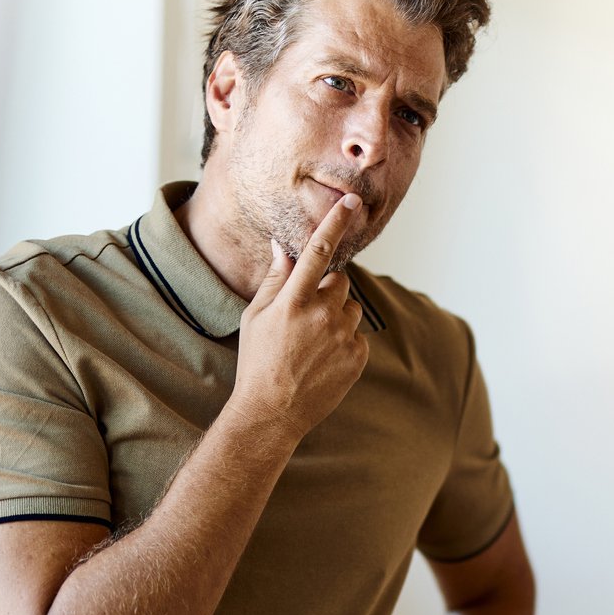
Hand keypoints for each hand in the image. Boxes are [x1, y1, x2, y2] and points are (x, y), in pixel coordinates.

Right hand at [231, 194, 370, 443]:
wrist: (272, 411)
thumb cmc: (258, 360)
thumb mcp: (256, 316)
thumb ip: (276, 279)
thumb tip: (286, 246)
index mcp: (292, 300)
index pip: (319, 251)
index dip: (335, 223)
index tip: (352, 203)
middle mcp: (321, 315)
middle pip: (340, 280)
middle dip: (327, 289)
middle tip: (306, 312)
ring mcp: (342, 336)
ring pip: (351, 307)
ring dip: (337, 314)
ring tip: (312, 339)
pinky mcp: (357, 356)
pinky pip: (356, 334)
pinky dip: (343, 339)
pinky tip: (322, 357)